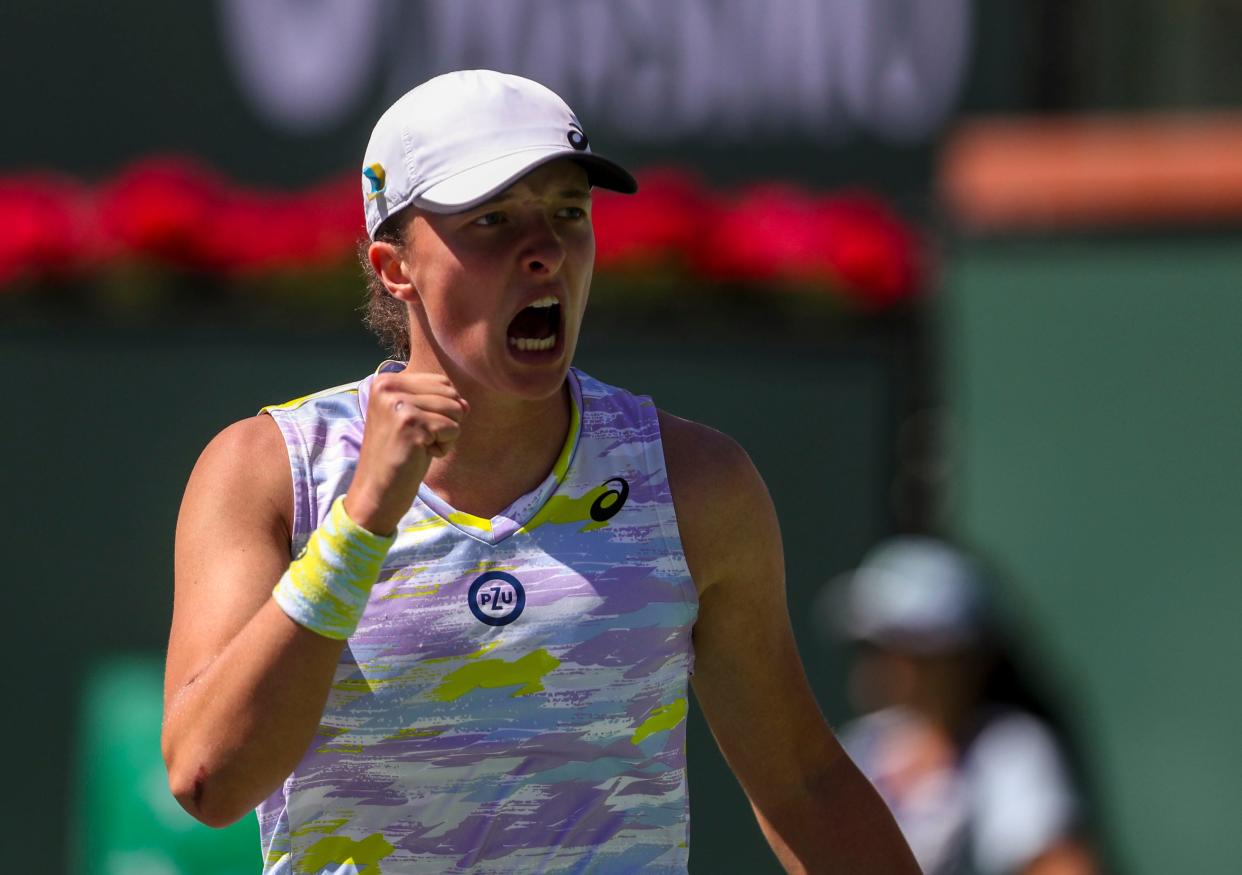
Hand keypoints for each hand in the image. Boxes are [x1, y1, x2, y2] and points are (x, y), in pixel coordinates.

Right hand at [344, 371, 468, 534]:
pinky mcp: (410, 424)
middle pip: (451, 394)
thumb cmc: (400, 457)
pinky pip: (452, 429)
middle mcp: (388, 386)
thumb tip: (466, 404)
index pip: (442, 382)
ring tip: (418, 447)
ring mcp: (398, 404)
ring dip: (445, 435)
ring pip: (455, 410)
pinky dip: (443, 447)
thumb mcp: (419, 422)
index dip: (442, 410)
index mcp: (386, 380)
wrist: (377, 492)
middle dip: (445, 421)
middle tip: (417, 440)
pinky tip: (420, 455)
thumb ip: (441, 404)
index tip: (416, 429)